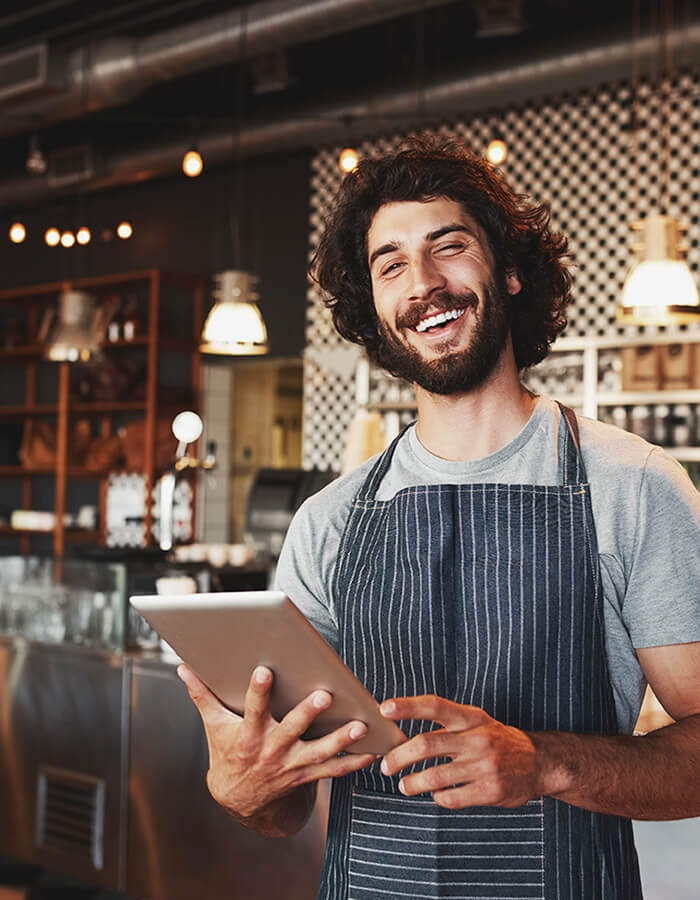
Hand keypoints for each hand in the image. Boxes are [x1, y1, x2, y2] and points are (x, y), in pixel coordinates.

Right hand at [178, 664, 376, 819]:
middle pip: (292, 730)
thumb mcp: (213, 725)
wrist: (238, 798)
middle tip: (324, 696)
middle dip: (308, 714)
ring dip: (341, 740)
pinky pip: (333, 770)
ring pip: (319, 753)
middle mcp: (272, 750)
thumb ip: (201, 694)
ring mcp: (291, 765)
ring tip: (360, 725)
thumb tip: (183, 666)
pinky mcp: (306, 775)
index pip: (253, 709)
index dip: (258, 691)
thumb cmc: (227, 752)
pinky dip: (354, 761)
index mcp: (249, 734)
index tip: (265, 671)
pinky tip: (373, 751)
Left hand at [379, 695, 539, 808]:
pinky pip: (450, 798)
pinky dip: (437, 797)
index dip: (408, 706)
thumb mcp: (476, 721)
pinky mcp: (489, 791)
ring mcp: (483, 766)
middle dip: (399, 756)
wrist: (538, 762)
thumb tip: (403, 730)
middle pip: (426, 744)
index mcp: (470, 718)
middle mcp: (476, 739)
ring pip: (434, 776)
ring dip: (412, 783)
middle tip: (386, 765)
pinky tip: (435, 794)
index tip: (384, 709)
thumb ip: (446, 723)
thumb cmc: (496, 739)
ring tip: (405, 785)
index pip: (435, 705)